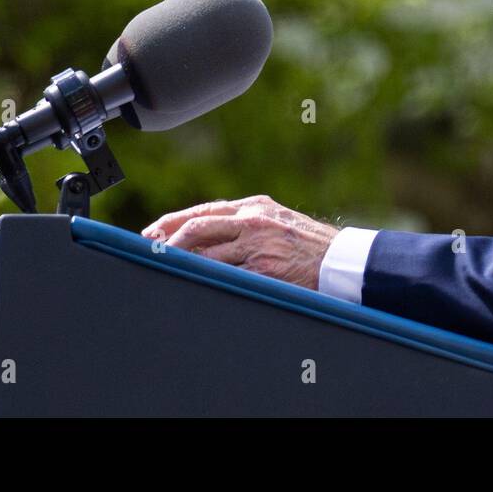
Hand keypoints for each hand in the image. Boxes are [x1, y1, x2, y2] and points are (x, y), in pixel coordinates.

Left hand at [141, 195, 339, 289]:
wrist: (342, 262)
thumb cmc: (310, 245)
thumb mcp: (279, 222)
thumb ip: (248, 223)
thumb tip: (210, 232)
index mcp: (256, 207)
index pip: (205, 210)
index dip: (174, 221)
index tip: (154, 232)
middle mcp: (254, 221)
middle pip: (198, 226)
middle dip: (169, 240)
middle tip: (150, 251)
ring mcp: (258, 245)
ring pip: (207, 252)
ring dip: (182, 262)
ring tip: (165, 270)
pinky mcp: (264, 270)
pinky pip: (225, 275)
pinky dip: (205, 279)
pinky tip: (192, 284)